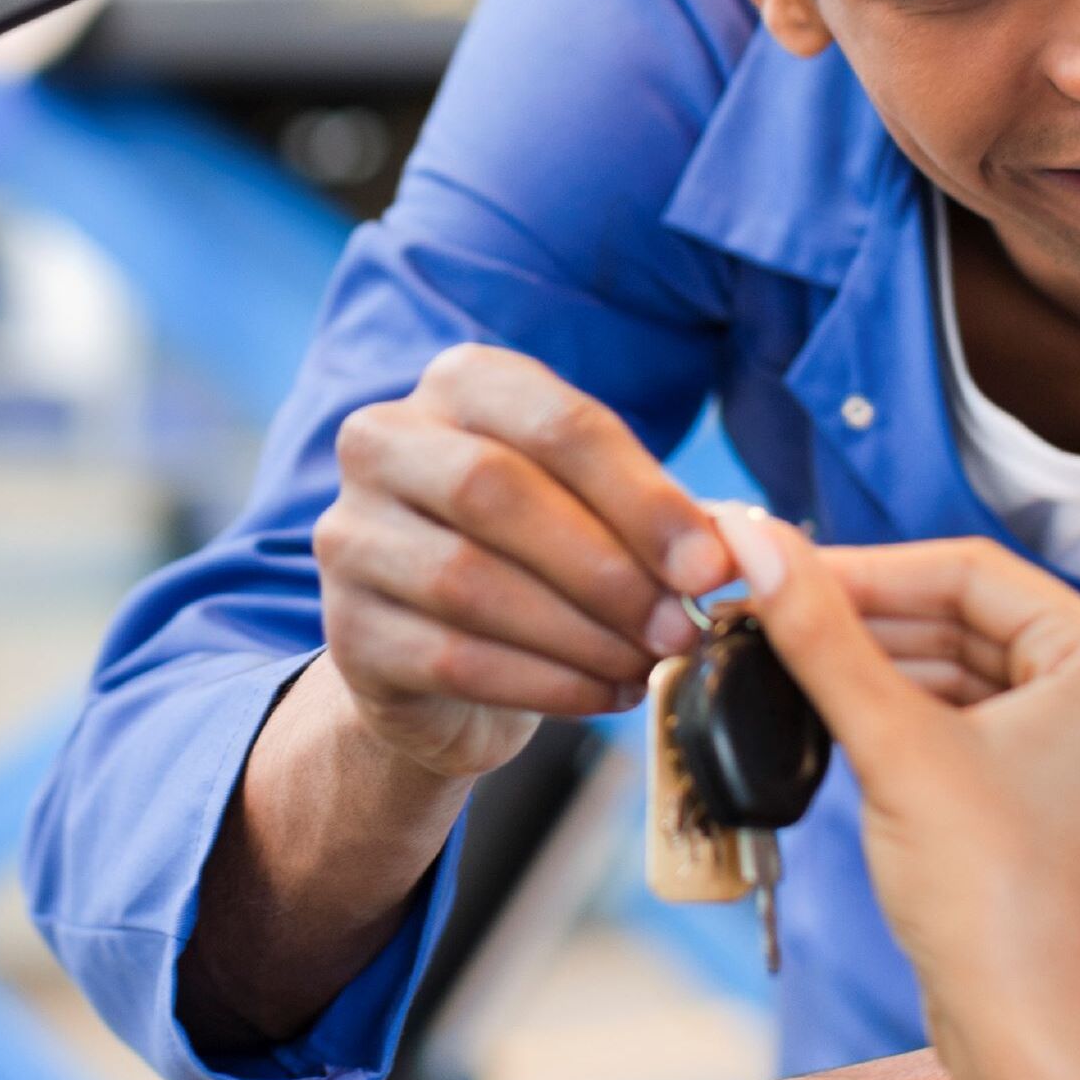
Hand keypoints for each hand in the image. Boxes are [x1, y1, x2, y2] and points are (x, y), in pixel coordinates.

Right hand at [311, 342, 736, 780]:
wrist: (444, 666)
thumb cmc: (542, 564)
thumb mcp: (598, 515)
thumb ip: (658, 521)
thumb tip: (732, 551)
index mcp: (461, 383)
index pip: (557, 425)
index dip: (643, 498)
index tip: (711, 567)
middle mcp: (384, 442)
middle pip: (496, 490)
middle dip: (606, 567)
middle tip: (680, 627)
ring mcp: (351, 534)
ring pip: (469, 580)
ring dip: (578, 633)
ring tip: (647, 665)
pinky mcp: (348, 629)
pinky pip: (451, 657)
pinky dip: (544, 683)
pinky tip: (603, 696)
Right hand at [707, 509, 1079, 1079]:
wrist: (1027, 1032)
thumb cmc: (990, 897)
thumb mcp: (893, 745)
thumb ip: (822, 634)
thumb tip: (757, 543)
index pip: (972, 572)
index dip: (865, 567)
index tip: (779, 567)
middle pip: (972, 619)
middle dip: (868, 618)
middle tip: (770, 610)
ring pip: (971, 671)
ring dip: (882, 666)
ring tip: (787, 657)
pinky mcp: (1064, 794)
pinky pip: (980, 723)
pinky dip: (912, 716)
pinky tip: (837, 711)